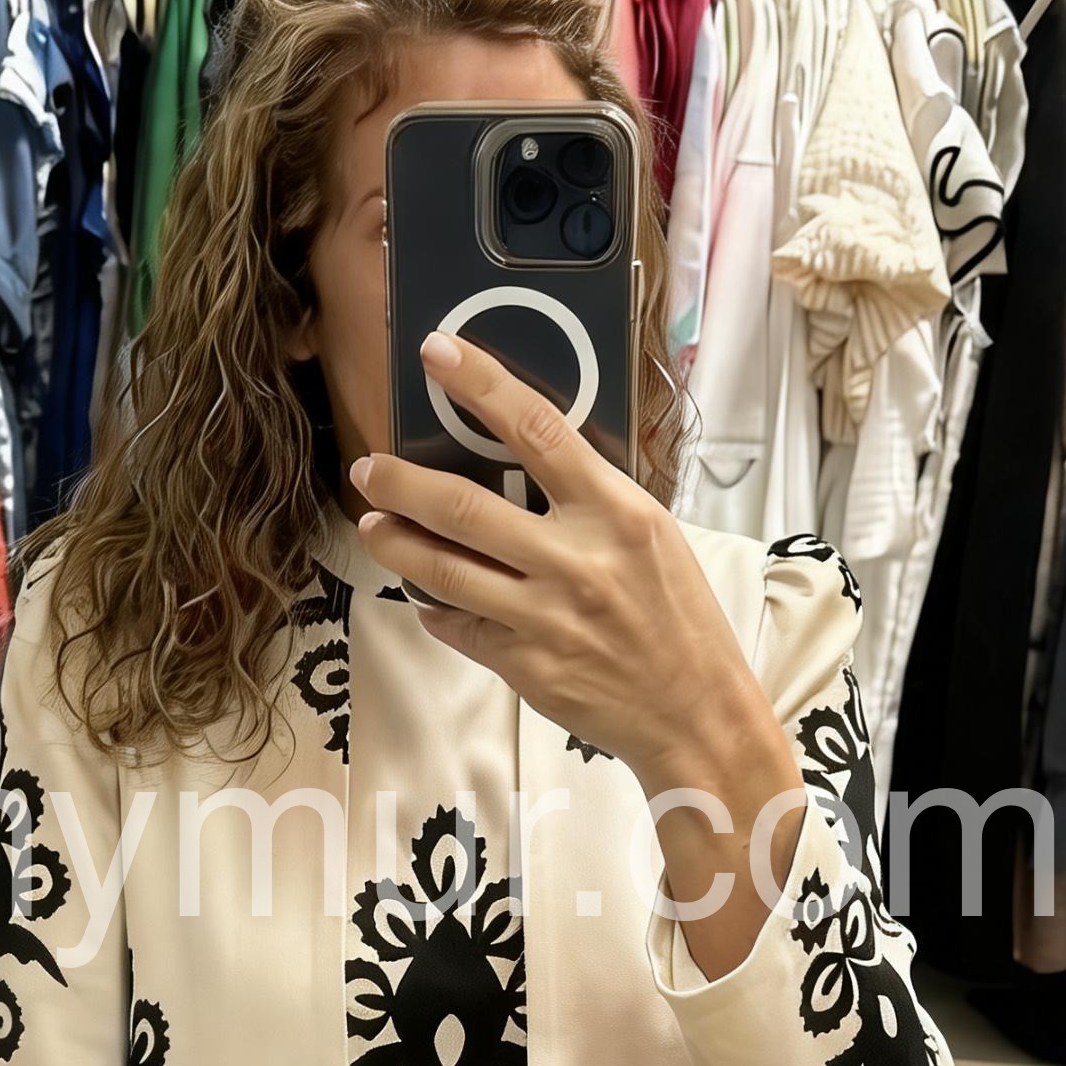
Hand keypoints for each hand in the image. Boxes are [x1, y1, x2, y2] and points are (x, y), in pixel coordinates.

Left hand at [349, 329, 785, 796]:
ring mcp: (545, 618)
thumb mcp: (652, 536)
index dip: (481, 384)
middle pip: (464, 507)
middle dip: (402, 482)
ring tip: (373, 525)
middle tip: (370, 469)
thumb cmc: (677, 617)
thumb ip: (590, 500)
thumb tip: (521, 461)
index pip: (537, 429)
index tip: (438, 353)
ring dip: (397, 543)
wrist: (695, 712)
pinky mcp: (526, 666)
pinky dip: (436, 608)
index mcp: (616, 513)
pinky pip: (460, 626)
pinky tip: (425, 595)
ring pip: (444, 570)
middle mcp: (577, 561)